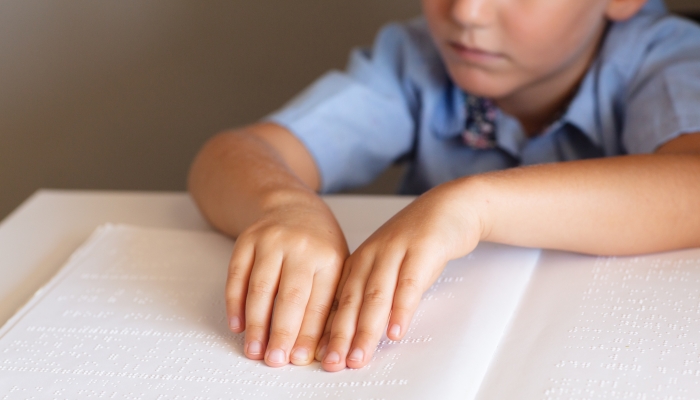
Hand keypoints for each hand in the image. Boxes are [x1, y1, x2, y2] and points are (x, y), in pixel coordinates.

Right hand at [226, 195, 348, 366]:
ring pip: (260, 288)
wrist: (292, 206)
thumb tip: (321, 348)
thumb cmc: (318, 245)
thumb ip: (331, 302)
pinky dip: (235, 304)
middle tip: (275, 360)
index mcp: (329, 257)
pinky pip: (236, 276)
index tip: (300, 359)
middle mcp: (301, 247)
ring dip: (256, 324)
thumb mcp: (337, 266)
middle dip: (282, 333)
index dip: (308, 333)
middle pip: (290, 296)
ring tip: (254, 350)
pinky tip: (238, 326)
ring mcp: (272, 240)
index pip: (318, 303)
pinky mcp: (247, 240)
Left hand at [315, 182, 483, 370]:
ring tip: (360, 354)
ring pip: (377, 295)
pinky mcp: (422, 249)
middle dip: (341, 335)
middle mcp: (372, 255)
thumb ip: (372, 293)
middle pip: (352, 300)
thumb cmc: (418, 240)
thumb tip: (354, 329)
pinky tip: (396, 329)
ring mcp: (396, 250)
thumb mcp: (388, 264)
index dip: (329, 330)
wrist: (450, 206)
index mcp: (359, 260)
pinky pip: (410, 283)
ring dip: (367, 329)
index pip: (338, 300)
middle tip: (334, 362)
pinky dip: (402, 309)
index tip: (321, 355)